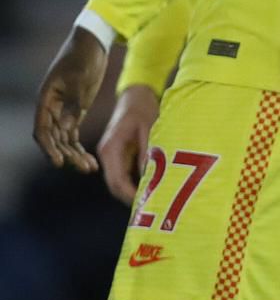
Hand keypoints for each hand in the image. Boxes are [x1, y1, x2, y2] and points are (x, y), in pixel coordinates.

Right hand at [33, 26, 107, 172]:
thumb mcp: (79, 77)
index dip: (49, 148)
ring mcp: (62, 111)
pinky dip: (79, 147)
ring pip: (64, 140)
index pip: (42, 131)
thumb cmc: (83, 56)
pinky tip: (90, 160)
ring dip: (74, 155)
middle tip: (83, 168)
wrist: (93, 42)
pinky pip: (73, 135)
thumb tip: (68, 127)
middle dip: (66, 155)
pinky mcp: (75, 111)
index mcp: (46, 100)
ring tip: (90, 168)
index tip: (59, 162)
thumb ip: (73, 102)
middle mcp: (50, 109)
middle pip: (54, 140)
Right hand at [98, 84, 159, 204]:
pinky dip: (134, 182)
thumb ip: (147, 151)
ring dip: (132, 191)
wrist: (136, 93)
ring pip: (119, 181)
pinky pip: (124, 173)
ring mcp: (111, 155)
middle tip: (151, 206)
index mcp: (109, 148)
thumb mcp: (147, 127)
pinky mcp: (119, 154)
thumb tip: (149, 176)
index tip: (144, 203)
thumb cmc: (142, 107)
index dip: (129, 194)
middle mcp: (106, 154)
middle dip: (130, 197)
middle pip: (115, 185)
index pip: (116, 180)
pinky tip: (149, 186)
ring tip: (152, 200)